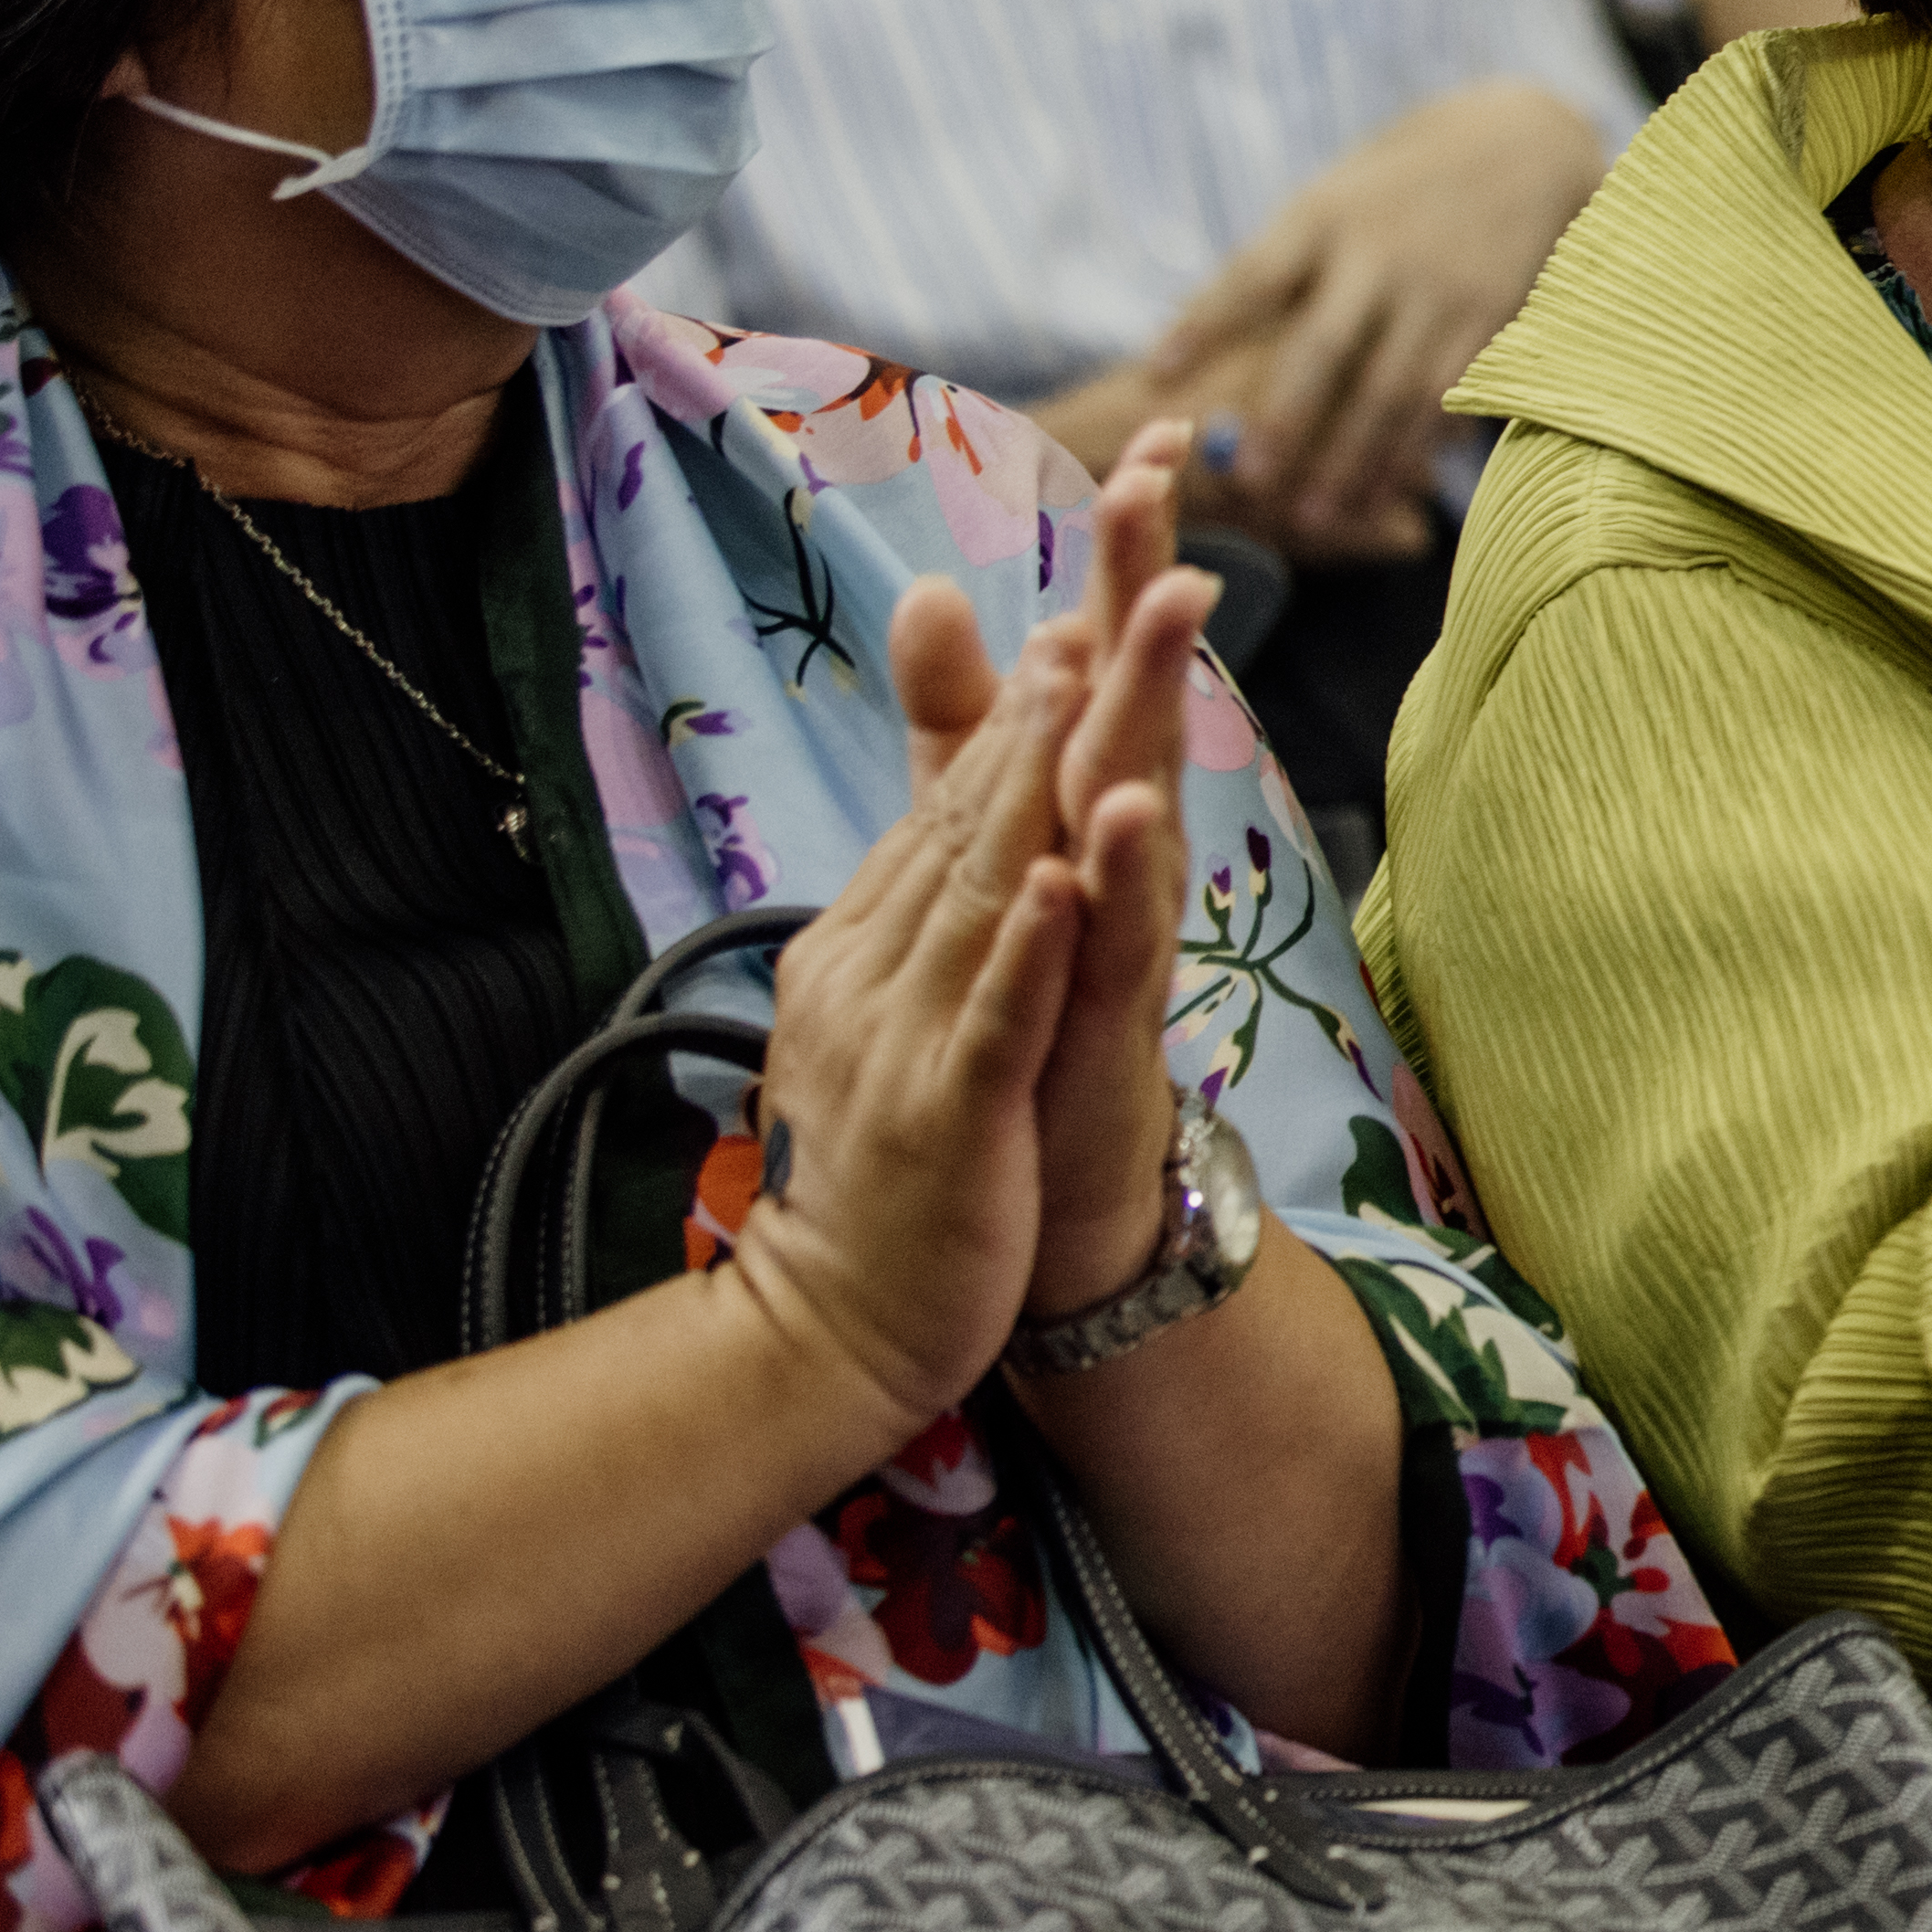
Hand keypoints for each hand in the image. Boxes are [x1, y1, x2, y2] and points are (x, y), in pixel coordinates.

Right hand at [718, 581, 1111, 1431]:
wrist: (833, 1325)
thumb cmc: (883, 1167)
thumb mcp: (893, 1017)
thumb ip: (917, 913)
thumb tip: (938, 815)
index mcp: (860, 948)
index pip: (942, 815)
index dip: (1011, 720)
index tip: (1073, 622)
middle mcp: (870, 974)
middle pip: (961, 826)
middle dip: (1031, 715)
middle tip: (1098, 606)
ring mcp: (904, 1040)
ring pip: (979, 895)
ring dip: (1031, 788)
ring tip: (1078, 689)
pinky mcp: (950, 1114)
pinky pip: (995, 1016)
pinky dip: (1030, 945)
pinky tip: (1069, 878)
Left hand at [1005, 432, 1233, 1311]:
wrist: (1054, 1186)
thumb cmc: (1041, 1003)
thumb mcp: (987, 836)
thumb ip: (959, 722)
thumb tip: (937, 585)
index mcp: (1094, 798)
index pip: (1109, 653)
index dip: (1128, 548)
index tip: (1152, 431)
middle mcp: (1124, 849)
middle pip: (1142, 691)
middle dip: (1154, 582)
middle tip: (1165, 471)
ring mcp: (1125, 932)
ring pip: (1147, 797)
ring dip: (1160, 702)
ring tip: (1171, 608)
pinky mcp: (1111, 1018)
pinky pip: (1122, 934)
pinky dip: (1124, 874)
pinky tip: (1120, 815)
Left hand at [1130, 82, 1611, 555]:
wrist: (1519, 146)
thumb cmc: (1394, 190)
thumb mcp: (1331, 201)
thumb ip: (1277, 269)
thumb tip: (1185, 349)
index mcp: (1324, 216)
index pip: (1252, 274)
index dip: (1203, 324)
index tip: (1154, 376)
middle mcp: (1381, 252)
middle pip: (1325, 346)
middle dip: (1286, 418)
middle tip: (1250, 481)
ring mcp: (1441, 288)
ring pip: (1393, 389)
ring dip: (1353, 460)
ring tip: (1317, 516)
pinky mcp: (1491, 319)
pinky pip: (1451, 397)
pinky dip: (1418, 449)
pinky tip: (1392, 490)